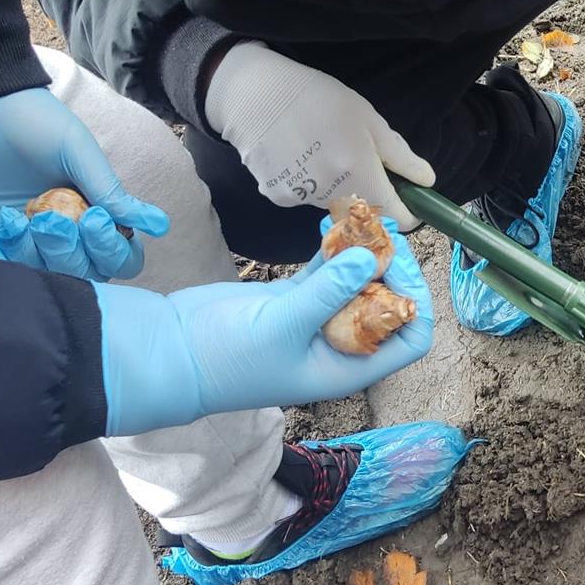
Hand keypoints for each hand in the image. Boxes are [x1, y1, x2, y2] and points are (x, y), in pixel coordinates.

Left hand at [0, 89, 168, 277]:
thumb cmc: (32, 123)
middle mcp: (67, 234)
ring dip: (36, 251)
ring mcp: (28, 242)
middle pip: (86, 273)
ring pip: (48, 276)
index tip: (94, 218)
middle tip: (49, 218)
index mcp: (95, 212)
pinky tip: (0, 233)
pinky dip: (4, 262)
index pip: (120, 255)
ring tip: (16, 216)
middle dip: (70, 249)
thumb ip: (111, 192)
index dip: (113, 248)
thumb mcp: (78, 152)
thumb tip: (159, 225)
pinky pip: (4, 272)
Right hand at [93, 222, 434, 436]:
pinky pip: (326, 271)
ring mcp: (316, 319)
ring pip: (356, 282)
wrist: (170, 354)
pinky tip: (333, 223)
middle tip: (382, 231)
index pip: (409, 338)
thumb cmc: (227, 357)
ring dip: (364, 252)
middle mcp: (340, 344)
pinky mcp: (293, 299)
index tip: (398, 265)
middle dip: (391, 267)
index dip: (414, 302)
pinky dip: (334, 249)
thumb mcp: (282, 324)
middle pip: (387, 303)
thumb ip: (328, 291)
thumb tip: (370, 258)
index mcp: (348, 365)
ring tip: (364, 218)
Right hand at [206, 41, 434, 225]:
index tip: (408, 196)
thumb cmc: (319, 98)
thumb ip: (401, 157)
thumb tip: (427, 182)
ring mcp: (300, 198)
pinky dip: (311, 183)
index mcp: (358, 174)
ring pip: (335, 205)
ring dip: (340, 188)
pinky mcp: (277, 197)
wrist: (254, 92)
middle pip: (364, 212)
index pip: (397, 218)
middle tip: (360, 158)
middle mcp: (330, 194)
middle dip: (371, 193)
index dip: (407, 210)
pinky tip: (300, 155)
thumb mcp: (370, 120)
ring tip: (325, 150)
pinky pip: (307, 198)